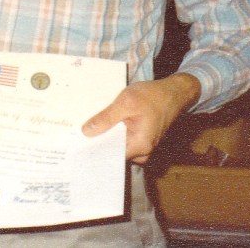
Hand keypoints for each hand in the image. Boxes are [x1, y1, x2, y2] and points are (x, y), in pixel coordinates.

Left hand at [82, 73, 200, 164]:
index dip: (94, 151)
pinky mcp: (142, 140)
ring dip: (105, 138)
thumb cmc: (153, 96)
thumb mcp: (126, 103)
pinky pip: (124, 141)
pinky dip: (113, 134)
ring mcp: (144, 147)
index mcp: (140, 146)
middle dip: (97, 144)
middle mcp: (143, 152)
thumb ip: (106, 118)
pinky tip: (100, 126)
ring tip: (84, 131)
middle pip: (114, 153)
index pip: (111, 157)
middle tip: (75, 138)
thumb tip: (86, 132)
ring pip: (118, 147)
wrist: (174, 92)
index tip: (76, 148)